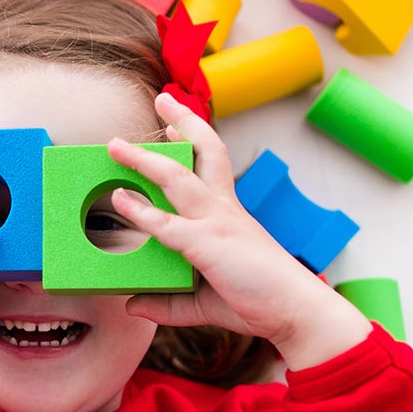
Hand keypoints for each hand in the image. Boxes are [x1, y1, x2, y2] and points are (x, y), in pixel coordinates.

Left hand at [105, 92, 371, 369]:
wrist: (297, 312)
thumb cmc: (258, 302)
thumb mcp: (203, 303)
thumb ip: (167, 304)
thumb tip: (132, 305)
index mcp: (229, 214)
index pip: (212, 164)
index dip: (195, 138)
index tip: (176, 122)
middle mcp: (225, 209)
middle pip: (205, 152)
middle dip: (183, 121)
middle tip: (161, 98)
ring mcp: (217, 223)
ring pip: (177, 179)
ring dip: (144, 159)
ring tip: (115, 145)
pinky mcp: (209, 244)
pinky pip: (168, 224)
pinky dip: (142, 211)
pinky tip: (119, 199)